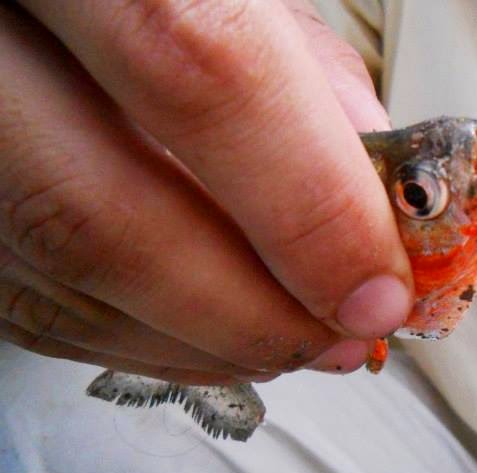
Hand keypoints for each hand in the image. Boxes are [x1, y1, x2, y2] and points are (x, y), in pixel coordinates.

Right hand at [0, 0, 410, 383]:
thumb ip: (297, 64)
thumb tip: (371, 191)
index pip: (199, 72)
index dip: (306, 206)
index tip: (378, 291)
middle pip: (101, 215)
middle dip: (250, 312)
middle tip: (342, 341)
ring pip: (59, 276)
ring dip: (201, 339)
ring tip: (293, 342)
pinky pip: (24, 299)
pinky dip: (136, 336)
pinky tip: (208, 334)